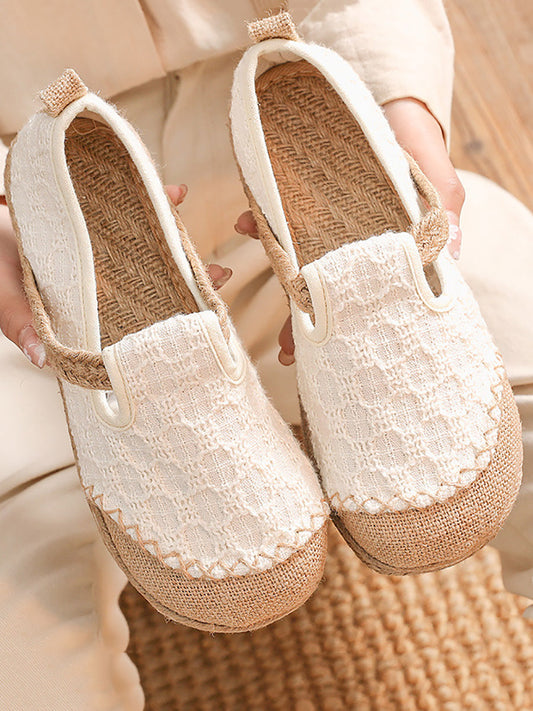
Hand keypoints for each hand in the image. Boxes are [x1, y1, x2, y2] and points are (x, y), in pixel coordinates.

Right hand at [0, 184, 231, 366]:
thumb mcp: (5, 292)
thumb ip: (20, 321)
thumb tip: (43, 361)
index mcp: (89, 305)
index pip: (134, 321)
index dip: (167, 323)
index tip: (199, 321)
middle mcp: (106, 280)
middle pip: (156, 285)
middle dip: (191, 282)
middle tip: (220, 277)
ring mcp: (110, 249)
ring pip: (155, 248)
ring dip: (184, 242)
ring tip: (211, 233)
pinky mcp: (106, 217)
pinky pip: (139, 209)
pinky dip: (160, 198)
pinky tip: (178, 192)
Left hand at [235, 98, 463, 364]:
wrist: (389, 104)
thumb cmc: (417, 142)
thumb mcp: (434, 174)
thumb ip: (442, 207)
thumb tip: (450, 254)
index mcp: (390, 250)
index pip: (369, 299)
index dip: (349, 327)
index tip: (326, 353)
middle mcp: (357, 247)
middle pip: (332, 295)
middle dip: (307, 324)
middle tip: (287, 353)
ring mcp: (329, 229)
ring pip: (301, 266)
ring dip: (276, 278)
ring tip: (254, 286)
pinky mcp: (306, 206)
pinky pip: (280, 224)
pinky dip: (262, 226)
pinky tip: (247, 223)